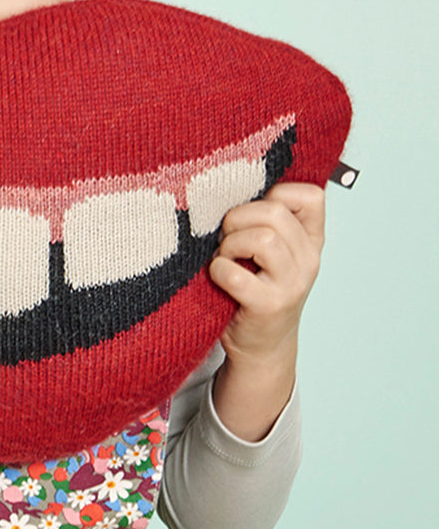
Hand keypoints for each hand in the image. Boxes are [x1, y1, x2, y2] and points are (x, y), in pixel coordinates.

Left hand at [207, 182, 325, 439]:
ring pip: (262, 238)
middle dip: (239, 218)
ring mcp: (293, 284)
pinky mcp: (269, 306)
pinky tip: (218, 277)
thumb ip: (265, 220)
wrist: (260, 346)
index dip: (275, 193)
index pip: (311, 196)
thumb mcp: (271, 252)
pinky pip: (235, 273)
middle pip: (275, 212)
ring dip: (230, 245)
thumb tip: (229, 181)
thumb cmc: (254, 287)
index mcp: (311, 240)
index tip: (253, 213)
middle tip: (226, 238)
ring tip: (224, 258)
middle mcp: (310, 260)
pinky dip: (218, 270)